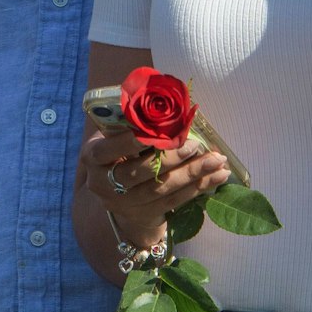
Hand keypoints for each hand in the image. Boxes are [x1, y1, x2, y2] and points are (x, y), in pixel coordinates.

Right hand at [78, 128, 228, 242]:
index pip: (110, 149)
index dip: (132, 142)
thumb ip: (129, 121)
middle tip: (195, 145)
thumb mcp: (114, 134)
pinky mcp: (145, 214)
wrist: (116, 193)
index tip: (157, 132)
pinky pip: (175, 201)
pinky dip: (198, 187)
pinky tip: (217, 176)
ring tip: (217, 160)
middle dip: (171, 159)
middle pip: (139, 173)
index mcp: (93, 157)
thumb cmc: (119, 151)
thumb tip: (160, 96)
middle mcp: (103, 183)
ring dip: (193, 174)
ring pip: (161, 188)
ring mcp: (124, 203)